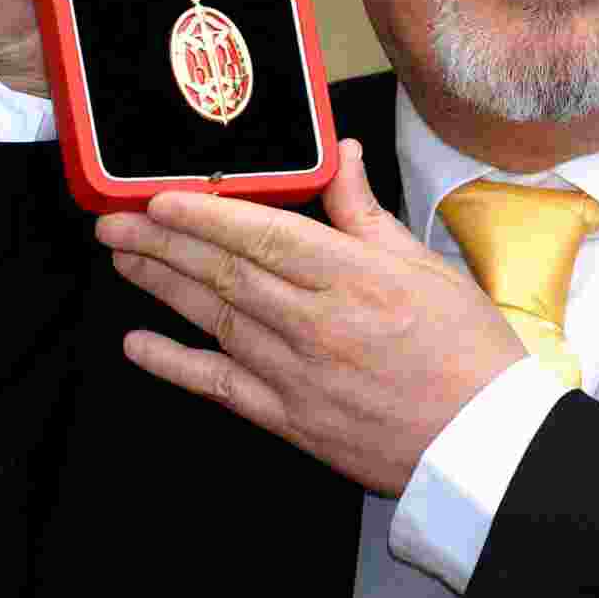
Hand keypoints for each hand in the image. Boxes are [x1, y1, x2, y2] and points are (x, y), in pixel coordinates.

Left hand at [95, 140, 526, 493]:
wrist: (483, 443)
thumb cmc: (466, 349)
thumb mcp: (425, 265)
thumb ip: (366, 212)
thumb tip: (340, 154)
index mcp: (354, 277)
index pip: (264, 236)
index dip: (206, 216)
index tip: (161, 198)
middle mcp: (316, 323)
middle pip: (225, 274)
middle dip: (163, 243)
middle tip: (115, 221)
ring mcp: (297, 374)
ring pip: (214, 320)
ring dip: (162, 287)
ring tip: (122, 259)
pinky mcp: (290, 418)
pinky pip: (220, 387)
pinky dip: (174, 365)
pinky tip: (138, 345)